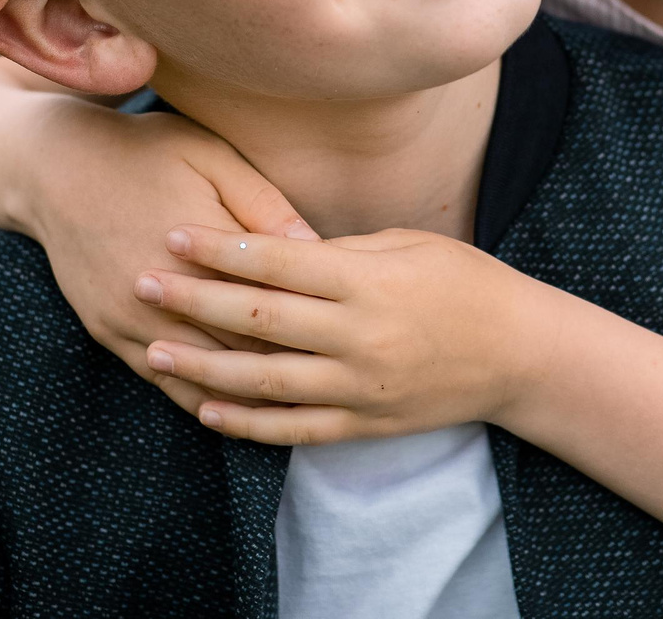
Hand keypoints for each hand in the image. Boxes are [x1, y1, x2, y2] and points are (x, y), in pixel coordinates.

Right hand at [21, 105, 317, 414]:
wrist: (51, 167)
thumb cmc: (146, 151)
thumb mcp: (213, 158)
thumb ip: (265, 207)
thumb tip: (320, 249)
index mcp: (201, 247)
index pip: (268, 305)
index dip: (311, 327)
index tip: (349, 337)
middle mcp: (163, 292)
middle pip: (239, 349)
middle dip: (288, 367)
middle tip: (338, 382)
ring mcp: (131, 318)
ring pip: (200, 376)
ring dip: (245, 394)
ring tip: (297, 411)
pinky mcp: (107, 331)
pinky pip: (159, 379)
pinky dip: (197, 397)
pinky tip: (229, 409)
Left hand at [132, 223, 559, 444]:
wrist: (520, 353)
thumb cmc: (465, 282)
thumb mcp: (406, 244)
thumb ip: (338, 251)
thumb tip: (272, 247)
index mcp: (367, 281)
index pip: (276, 262)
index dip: (219, 249)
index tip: (174, 234)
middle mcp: (357, 336)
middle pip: (257, 319)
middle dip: (193, 301)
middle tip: (141, 281)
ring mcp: (359, 386)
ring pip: (265, 380)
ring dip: (204, 366)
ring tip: (155, 349)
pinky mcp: (364, 423)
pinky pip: (293, 428)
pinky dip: (246, 423)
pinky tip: (206, 408)